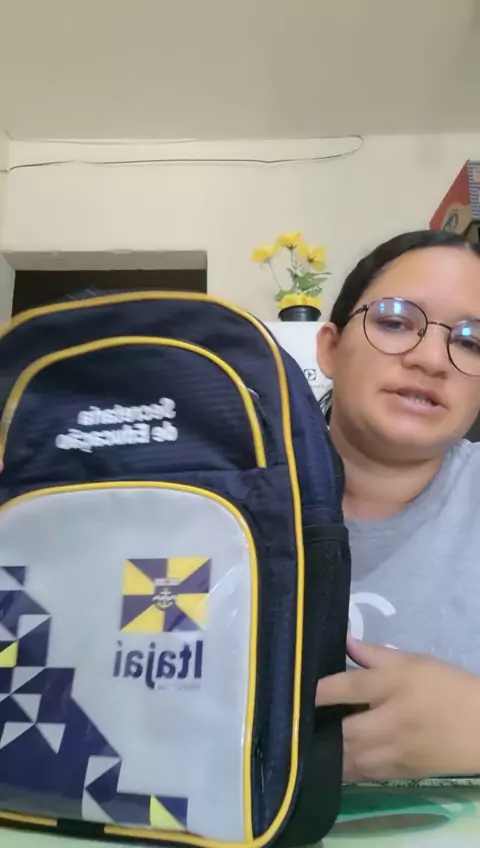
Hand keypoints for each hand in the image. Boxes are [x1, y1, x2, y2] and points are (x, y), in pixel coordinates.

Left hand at [315, 637, 479, 781]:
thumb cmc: (448, 687)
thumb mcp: (416, 661)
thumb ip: (375, 653)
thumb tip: (344, 641)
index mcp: (395, 685)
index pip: (350, 686)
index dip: (321, 689)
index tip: (299, 689)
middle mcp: (392, 720)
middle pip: (347, 729)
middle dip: (320, 728)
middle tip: (297, 721)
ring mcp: (397, 751)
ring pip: (352, 758)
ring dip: (328, 752)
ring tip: (308, 742)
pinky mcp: (401, 773)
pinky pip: (365, 774)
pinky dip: (345, 769)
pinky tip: (331, 760)